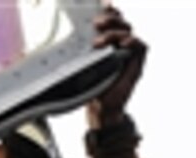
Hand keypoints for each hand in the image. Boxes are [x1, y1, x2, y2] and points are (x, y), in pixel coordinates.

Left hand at [86, 3, 147, 128]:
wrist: (102, 108)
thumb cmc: (92, 88)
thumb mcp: (80, 67)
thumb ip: (75, 54)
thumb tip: (54, 47)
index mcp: (106, 42)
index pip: (110, 19)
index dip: (108, 10)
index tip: (100, 4)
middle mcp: (118, 44)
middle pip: (120, 21)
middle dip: (109, 18)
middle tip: (96, 24)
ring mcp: (129, 52)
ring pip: (128, 30)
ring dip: (114, 32)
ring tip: (99, 43)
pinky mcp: (137, 63)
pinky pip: (140, 45)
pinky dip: (133, 42)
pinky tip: (124, 44)